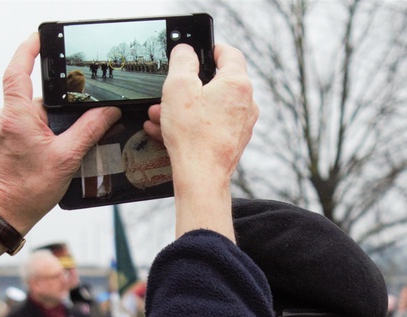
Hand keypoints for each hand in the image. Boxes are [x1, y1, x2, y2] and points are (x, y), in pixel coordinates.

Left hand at [0, 33, 121, 230]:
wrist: (2, 215)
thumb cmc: (26, 191)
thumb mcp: (67, 158)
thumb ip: (89, 130)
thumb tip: (108, 112)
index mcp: (17, 115)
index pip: (18, 70)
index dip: (29, 49)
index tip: (41, 38)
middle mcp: (3, 117)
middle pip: (33, 96)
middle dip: (55, 106)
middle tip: (75, 118)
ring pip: (30, 114)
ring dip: (49, 125)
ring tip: (62, 148)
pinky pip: (23, 126)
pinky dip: (39, 134)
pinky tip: (51, 154)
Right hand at [143, 44, 257, 240]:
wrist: (201, 178)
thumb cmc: (193, 135)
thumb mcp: (178, 87)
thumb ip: (182, 61)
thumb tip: (185, 51)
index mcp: (238, 84)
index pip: (229, 53)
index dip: (210, 48)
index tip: (196, 52)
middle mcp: (246, 103)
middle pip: (215, 83)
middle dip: (186, 87)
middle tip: (168, 91)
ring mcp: (242, 124)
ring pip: (209, 106)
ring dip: (183, 107)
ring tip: (160, 115)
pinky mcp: (234, 141)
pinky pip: (210, 125)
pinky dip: (191, 124)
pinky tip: (166, 131)